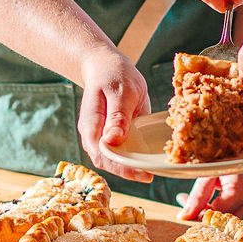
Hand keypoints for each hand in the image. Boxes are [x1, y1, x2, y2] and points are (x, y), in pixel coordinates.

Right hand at [77, 46, 153, 183]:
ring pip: (113, 159)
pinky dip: (132, 157)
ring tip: (151, 170)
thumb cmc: (113, 75)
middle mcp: (93, 135)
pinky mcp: (112, 135)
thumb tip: (113, 140)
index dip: (121, 167)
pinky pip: (120, 150)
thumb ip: (118, 115)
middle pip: (107, 162)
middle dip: (127, 171)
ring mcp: (101, 137)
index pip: (102, 155)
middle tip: (150, 175)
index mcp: (91, 125)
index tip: (142, 173)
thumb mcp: (120, 90)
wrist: (106, 67)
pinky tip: (147, 159)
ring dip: (130, 167)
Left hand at [176, 167, 242, 221]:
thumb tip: (184, 217)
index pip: (218, 214)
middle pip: (230, 222)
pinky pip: (242, 208)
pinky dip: (227, 207)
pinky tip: (214, 198)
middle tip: (192, 209)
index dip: (199, 215)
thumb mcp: (207, 170)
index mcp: (241, 188)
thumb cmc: (224, 147)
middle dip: (209, 218)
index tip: (184, 208)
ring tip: (202, 203)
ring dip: (218, 214)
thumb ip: (197, 196)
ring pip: (237, 217)